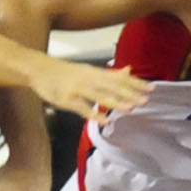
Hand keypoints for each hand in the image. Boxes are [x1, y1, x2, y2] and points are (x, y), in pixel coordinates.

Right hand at [30, 59, 150, 119]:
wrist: (39, 69)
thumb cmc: (66, 72)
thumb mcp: (90, 70)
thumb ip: (110, 73)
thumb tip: (130, 70)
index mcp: (96, 72)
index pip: (119, 77)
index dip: (136, 83)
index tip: (152, 88)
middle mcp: (89, 79)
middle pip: (112, 86)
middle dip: (130, 93)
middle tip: (146, 100)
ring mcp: (78, 89)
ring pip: (100, 96)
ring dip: (116, 102)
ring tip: (131, 108)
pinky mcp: (67, 100)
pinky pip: (83, 108)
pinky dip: (95, 114)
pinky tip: (107, 121)